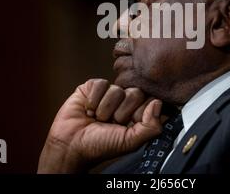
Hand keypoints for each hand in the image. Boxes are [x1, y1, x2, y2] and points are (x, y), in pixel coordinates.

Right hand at [37, 79, 162, 172]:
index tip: (127, 126)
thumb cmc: (100, 145)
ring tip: (96, 118)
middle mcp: (126, 101)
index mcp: (137, 113)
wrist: (71, 144)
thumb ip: (150, 127)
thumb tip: (157, 103)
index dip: (138, 114)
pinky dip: (93, 100)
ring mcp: (110, 92)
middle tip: (109, 123)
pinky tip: (87, 109)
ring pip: (116, 89)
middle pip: (135, 93)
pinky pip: (101, 84)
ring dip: (104, 109)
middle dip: (120, 113)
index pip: (150, 101)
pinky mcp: (93, 86)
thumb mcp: (129, 141)